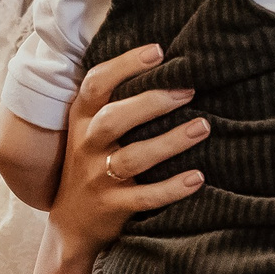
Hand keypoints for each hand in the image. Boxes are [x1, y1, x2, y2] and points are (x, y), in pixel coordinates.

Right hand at [49, 44, 205, 257]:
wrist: (71, 222)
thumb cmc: (91, 162)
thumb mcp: (89, 128)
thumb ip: (115, 100)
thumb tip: (164, 62)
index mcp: (82, 119)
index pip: (96, 84)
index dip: (125, 65)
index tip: (158, 51)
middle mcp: (86, 145)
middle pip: (114, 119)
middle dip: (151, 102)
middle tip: (188, 90)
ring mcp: (98, 178)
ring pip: (134, 158)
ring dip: (170, 142)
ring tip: (203, 127)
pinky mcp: (113, 206)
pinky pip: (145, 197)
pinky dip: (171, 189)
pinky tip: (197, 178)